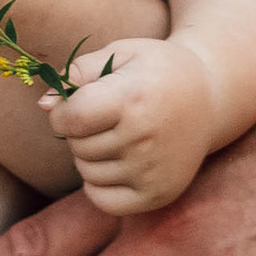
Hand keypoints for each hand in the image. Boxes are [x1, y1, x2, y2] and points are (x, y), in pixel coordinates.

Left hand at [43, 34, 212, 214]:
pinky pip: (104, 202)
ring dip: (89, 156)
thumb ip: (78, 72)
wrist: (211, 97)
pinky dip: (98, 185)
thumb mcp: (120, 54)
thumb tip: (44, 105)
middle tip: (104, 117)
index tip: (73, 103)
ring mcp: (153, 170)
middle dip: (79, 131)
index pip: (70, 119)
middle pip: (77, 146)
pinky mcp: (159, 194)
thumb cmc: (157, 70)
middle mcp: (144, 138)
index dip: (62, 111)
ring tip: (114, 136)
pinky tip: (115, 163)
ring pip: (87, 173)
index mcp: (132, 99)